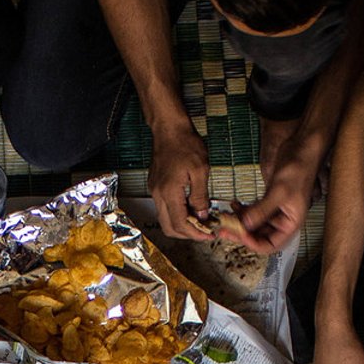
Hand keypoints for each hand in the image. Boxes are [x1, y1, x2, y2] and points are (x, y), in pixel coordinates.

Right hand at [149, 123, 214, 240]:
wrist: (169, 129)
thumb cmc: (185, 144)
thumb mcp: (200, 170)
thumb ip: (200, 196)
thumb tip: (201, 215)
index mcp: (169, 192)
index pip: (179, 224)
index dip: (194, 234)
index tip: (208, 234)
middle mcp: (158, 195)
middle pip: (169, 227)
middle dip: (187, 234)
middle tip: (204, 231)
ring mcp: (155, 191)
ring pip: (166, 219)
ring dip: (182, 224)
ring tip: (200, 220)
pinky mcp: (156, 187)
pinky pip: (165, 208)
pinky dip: (177, 213)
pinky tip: (191, 207)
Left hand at [222, 134, 326, 254]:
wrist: (302, 149)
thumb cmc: (299, 169)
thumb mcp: (279, 191)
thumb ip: (262, 210)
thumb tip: (246, 225)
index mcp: (291, 223)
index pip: (271, 245)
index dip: (254, 243)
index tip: (240, 234)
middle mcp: (283, 220)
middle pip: (260, 236)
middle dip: (241, 233)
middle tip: (224, 230)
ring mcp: (276, 210)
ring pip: (254, 224)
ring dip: (240, 221)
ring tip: (226, 216)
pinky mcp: (270, 200)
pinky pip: (254, 211)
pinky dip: (243, 210)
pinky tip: (234, 205)